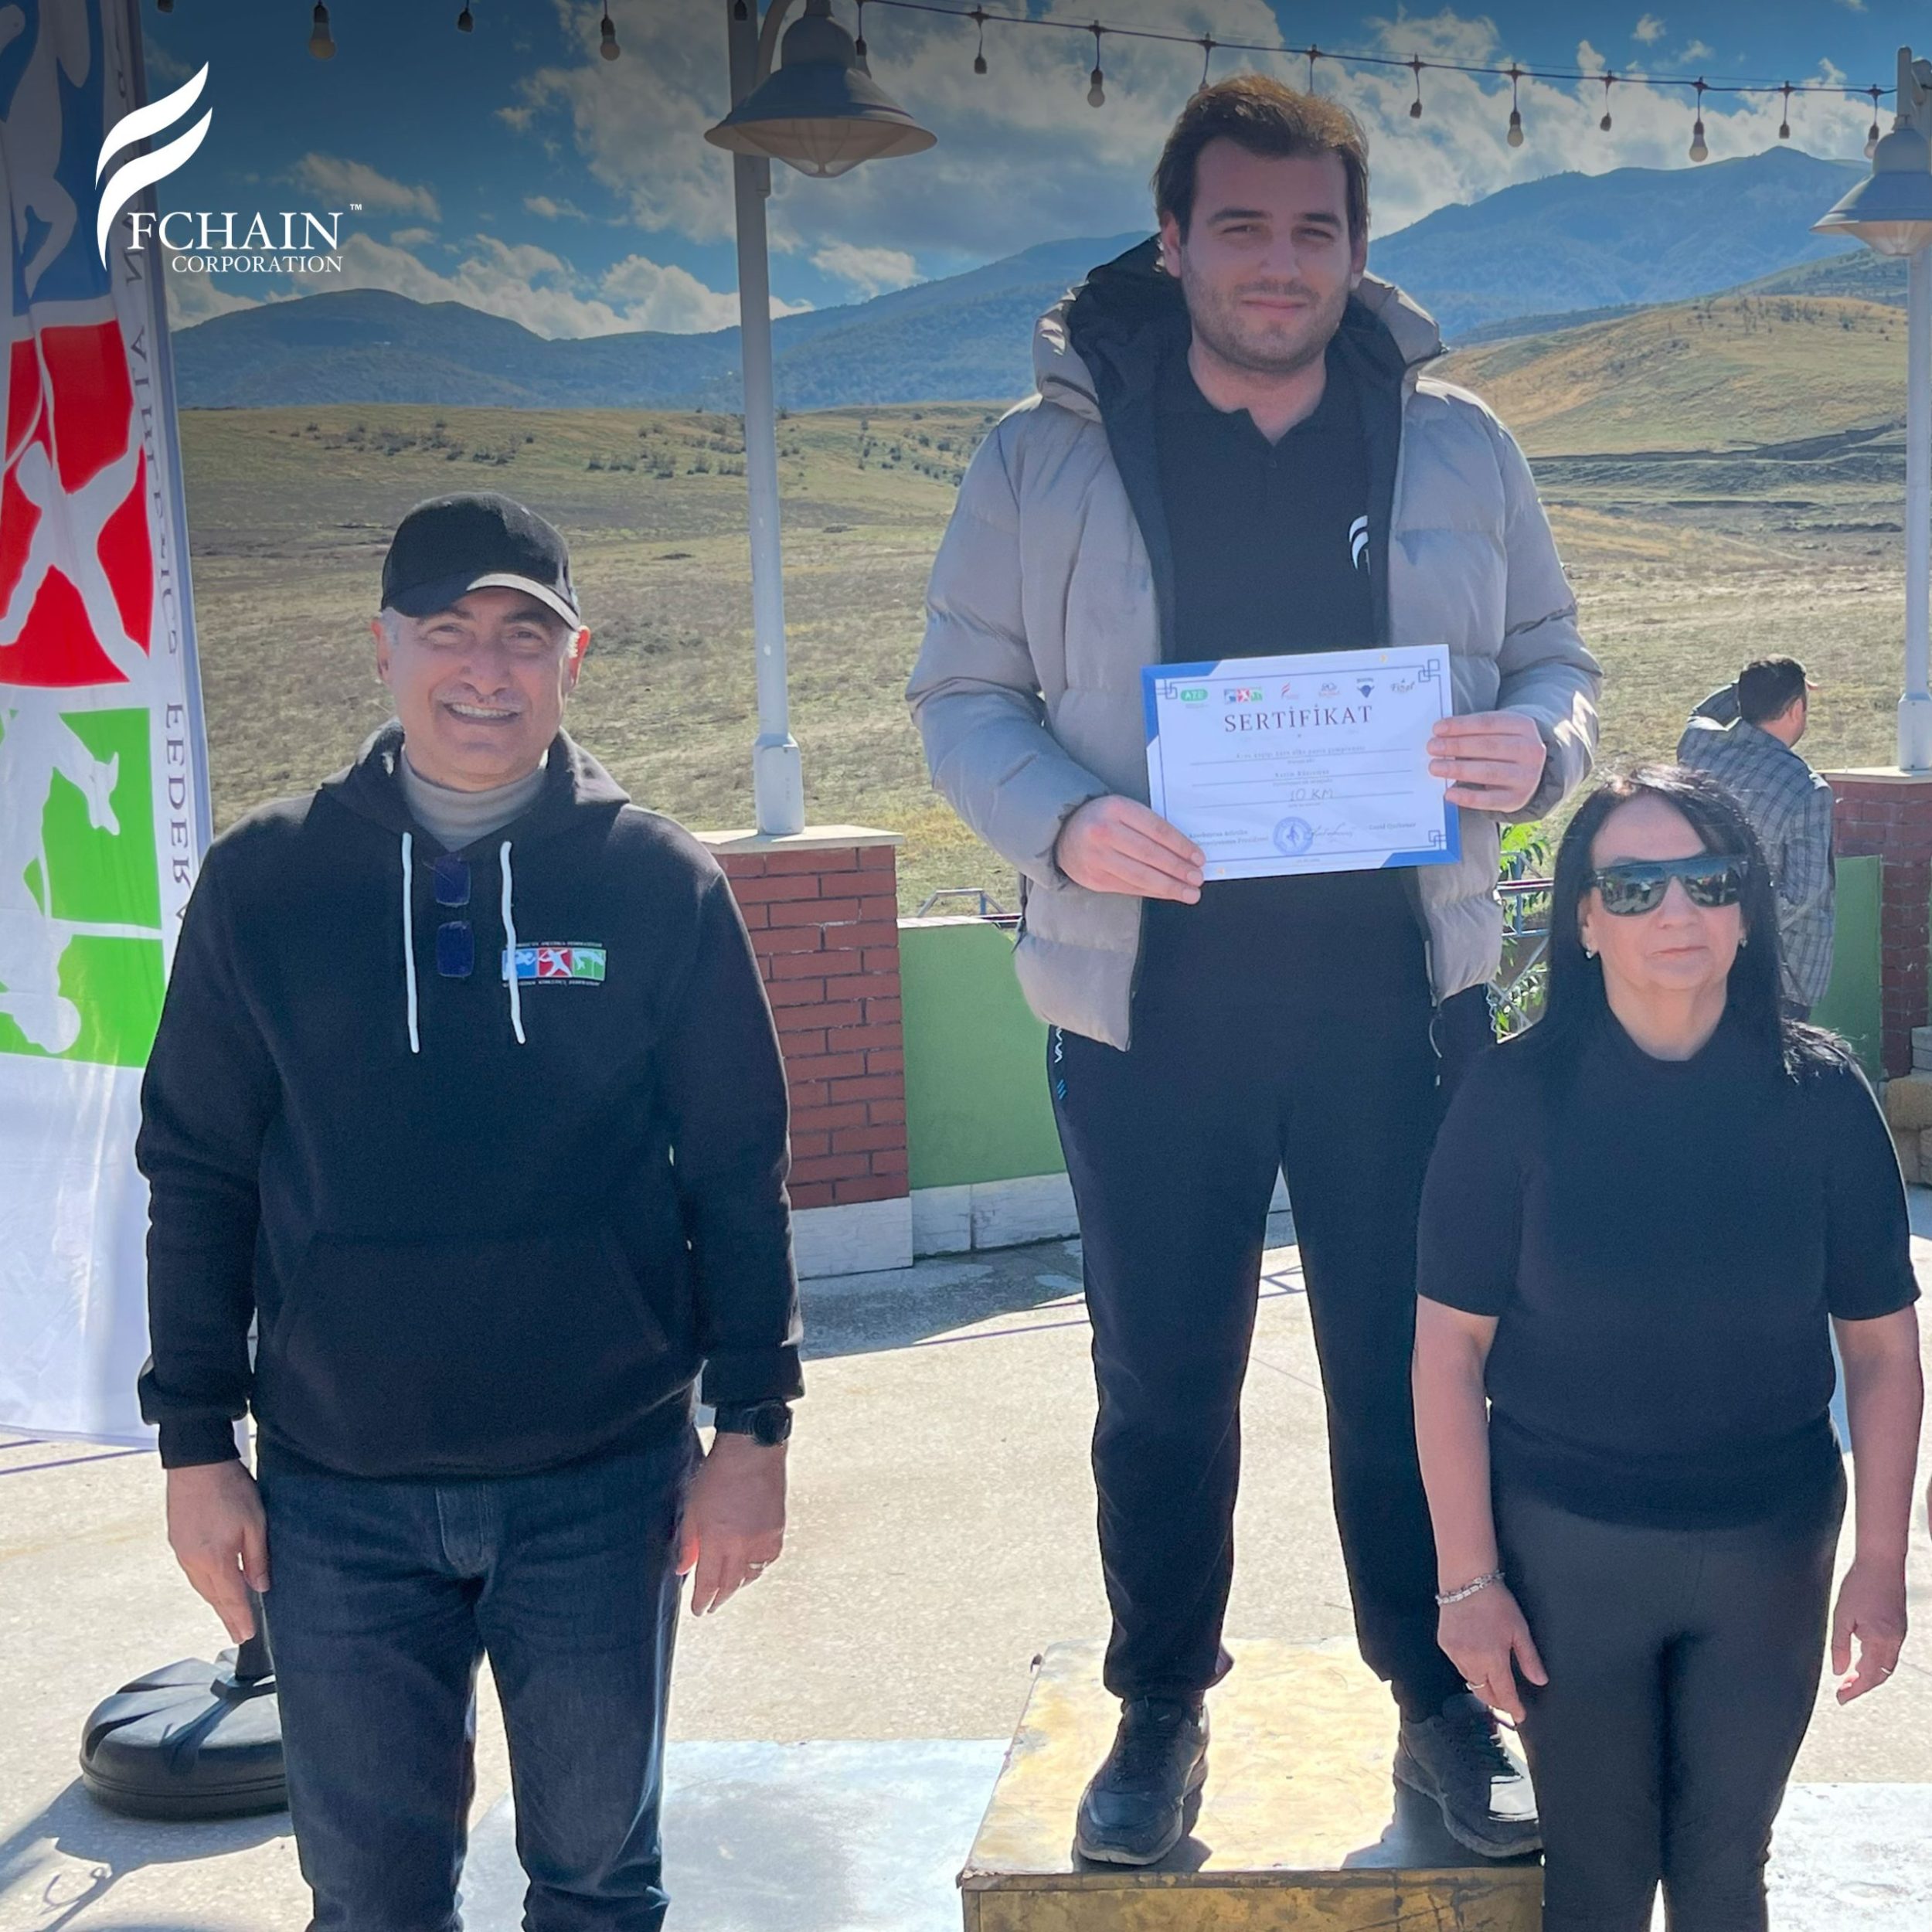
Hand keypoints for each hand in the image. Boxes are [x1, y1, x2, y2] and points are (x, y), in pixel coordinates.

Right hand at [165, 1460, 268, 1643]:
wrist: (196, 1464)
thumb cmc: (229, 1489)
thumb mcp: (255, 1523)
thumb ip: (257, 1558)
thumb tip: (261, 1586)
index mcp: (215, 1560)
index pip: (231, 1598)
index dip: (239, 1618)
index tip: (245, 1635)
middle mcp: (194, 1562)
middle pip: (213, 1596)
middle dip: (227, 1616)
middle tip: (237, 1634)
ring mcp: (182, 1552)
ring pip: (201, 1586)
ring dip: (216, 1601)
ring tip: (228, 1614)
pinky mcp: (178, 1541)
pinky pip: (193, 1572)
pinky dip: (206, 1584)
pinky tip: (213, 1585)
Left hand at [677, 1431, 786, 1615]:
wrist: (752, 1451)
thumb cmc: (719, 1473)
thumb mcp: (693, 1507)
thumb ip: (688, 1541)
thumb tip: (683, 1567)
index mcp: (716, 1539)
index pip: (708, 1583)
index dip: (702, 1600)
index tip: (698, 1610)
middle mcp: (741, 1545)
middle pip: (730, 1584)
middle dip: (719, 1598)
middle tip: (712, 1606)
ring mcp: (762, 1539)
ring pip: (751, 1575)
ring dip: (738, 1585)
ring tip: (729, 1588)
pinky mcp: (777, 1531)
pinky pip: (767, 1560)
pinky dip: (758, 1567)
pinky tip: (752, 1566)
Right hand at [1055, 795, 1204, 901]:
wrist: (1062, 833)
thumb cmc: (1101, 819)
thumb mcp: (1123, 809)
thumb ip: (1148, 826)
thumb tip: (1184, 852)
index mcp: (1116, 809)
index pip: (1157, 830)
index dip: (1181, 846)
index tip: (1198, 858)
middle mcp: (1104, 832)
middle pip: (1150, 854)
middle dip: (1178, 869)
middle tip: (1197, 878)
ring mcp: (1097, 858)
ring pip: (1141, 876)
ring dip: (1169, 886)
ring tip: (1189, 893)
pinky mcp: (1094, 878)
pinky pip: (1129, 887)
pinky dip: (1151, 892)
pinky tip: (1167, 893)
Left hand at [1428, 712, 1547, 813]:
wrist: (1529, 772)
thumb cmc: (1503, 747)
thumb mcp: (1497, 732)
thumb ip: (1473, 732)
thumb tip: (1440, 738)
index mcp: (1523, 726)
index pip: (1489, 723)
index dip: (1461, 725)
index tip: (1437, 728)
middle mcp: (1530, 750)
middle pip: (1489, 746)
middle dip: (1457, 746)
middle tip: (1432, 747)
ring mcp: (1526, 776)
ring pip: (1489, 772)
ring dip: (1458, 769)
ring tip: (1435, 767)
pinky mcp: (1517, 798)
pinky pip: (1490, 800)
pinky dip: (1467, 797)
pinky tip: (1449, 793)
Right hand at [1437, 1583, 1546, 1723]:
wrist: (1466, 1581)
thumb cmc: (1495, 1602)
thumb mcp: (1519, 1630)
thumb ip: (1529, 1658)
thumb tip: (1540, 1680)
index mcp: (1492, 1658)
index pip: (1504, 1693)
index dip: (1513, 1707)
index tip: (1520, 1715)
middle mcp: (1471, 1660)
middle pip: (1484, 1693)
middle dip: (1497, 1701)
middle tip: (1507, 1701)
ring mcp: (1455, 1653)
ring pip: (1470, 1681)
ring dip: (1482, 1684)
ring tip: (1493, 1680)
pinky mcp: (1445, 1645)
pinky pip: (1458, 1666)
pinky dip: (1469, 1669)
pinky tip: (1477, 1660)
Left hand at [1832, 1554, 1906, 1701]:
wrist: (1881, 1562)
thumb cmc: (1859, 1585)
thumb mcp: (1842, 1615)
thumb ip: (1840, 1646)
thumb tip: (1839, 1672)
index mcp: (1881, 1640)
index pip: (1870, 1676)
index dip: (1855, 1690)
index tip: (1840, 1699)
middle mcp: (1894, 1641)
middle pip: (1881, 1674)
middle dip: (1862, 1686)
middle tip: (1843, 1691)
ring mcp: (1899, 1633)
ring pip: (1886, 1664)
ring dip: (1869, 1674)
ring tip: (1849, 1679)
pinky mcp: (1898, 1626)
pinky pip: (1889, 1652)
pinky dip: (1876, 1661)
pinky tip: (1861, 1659)